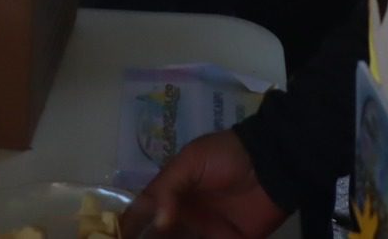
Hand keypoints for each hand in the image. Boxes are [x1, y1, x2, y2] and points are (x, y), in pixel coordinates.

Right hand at [127, 129, 287, 238]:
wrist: (272, 164)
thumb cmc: (226, 156)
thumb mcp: (191, 161)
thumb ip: (169, 188)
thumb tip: (158, 223)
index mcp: (172, 192)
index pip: (143, 212)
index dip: (128, 226)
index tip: (114, 236)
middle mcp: (184, 215)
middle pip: (158, 236)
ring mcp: (206, 231)